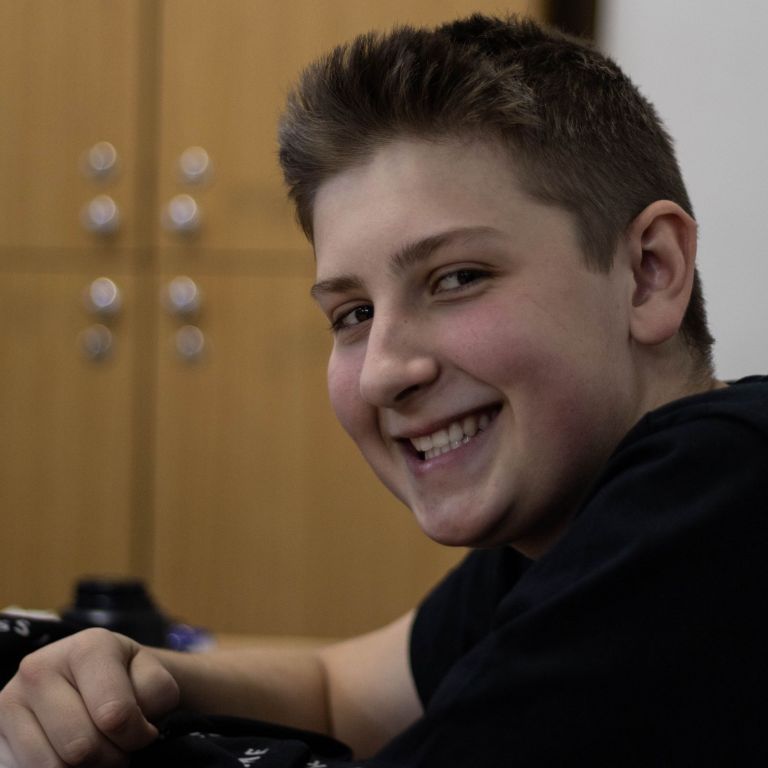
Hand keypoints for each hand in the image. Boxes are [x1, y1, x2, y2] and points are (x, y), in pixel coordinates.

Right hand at [0, 628, 178, 766]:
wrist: (96, 678)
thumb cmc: (127, 678)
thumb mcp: (152, 676)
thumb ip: (155, 693)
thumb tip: (135, 725)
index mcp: (86, 646)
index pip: (114, 714)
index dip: (137, 736)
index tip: (144, 732)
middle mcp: (40, 667)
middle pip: (80, 747)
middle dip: (109, 757)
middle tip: (117, 746)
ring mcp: (10, 700)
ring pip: (51, 767)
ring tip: (95, 750)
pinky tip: (65, 755)